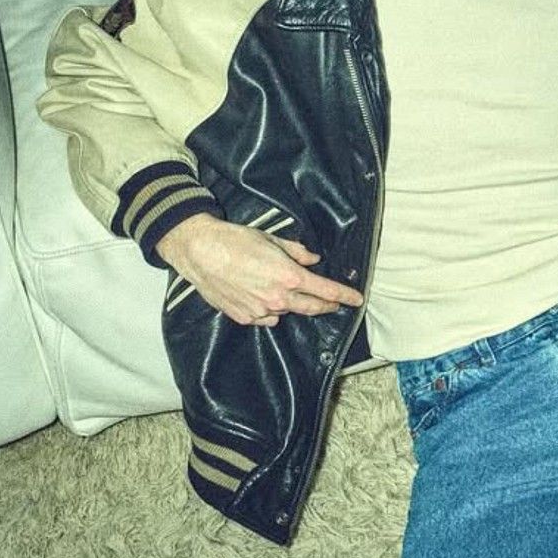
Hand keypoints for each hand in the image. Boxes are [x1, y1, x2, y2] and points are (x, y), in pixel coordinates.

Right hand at [156, 211, 364, 326]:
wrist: (200, 252)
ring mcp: (260, 311)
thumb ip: (297, 252)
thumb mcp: (271, 239)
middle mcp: (278, 298)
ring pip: (286, 312)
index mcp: (289, 276)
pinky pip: (265, 318)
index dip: (345, 296)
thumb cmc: (235, 240)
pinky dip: (270, 310)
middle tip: (333, 303)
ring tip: (286, 291)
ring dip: (293, 304)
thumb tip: (313, 259)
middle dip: (326, 305)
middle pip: (312, 308)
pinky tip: (264, 298)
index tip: (357, 300)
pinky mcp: (244, 317)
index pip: (326, 291)